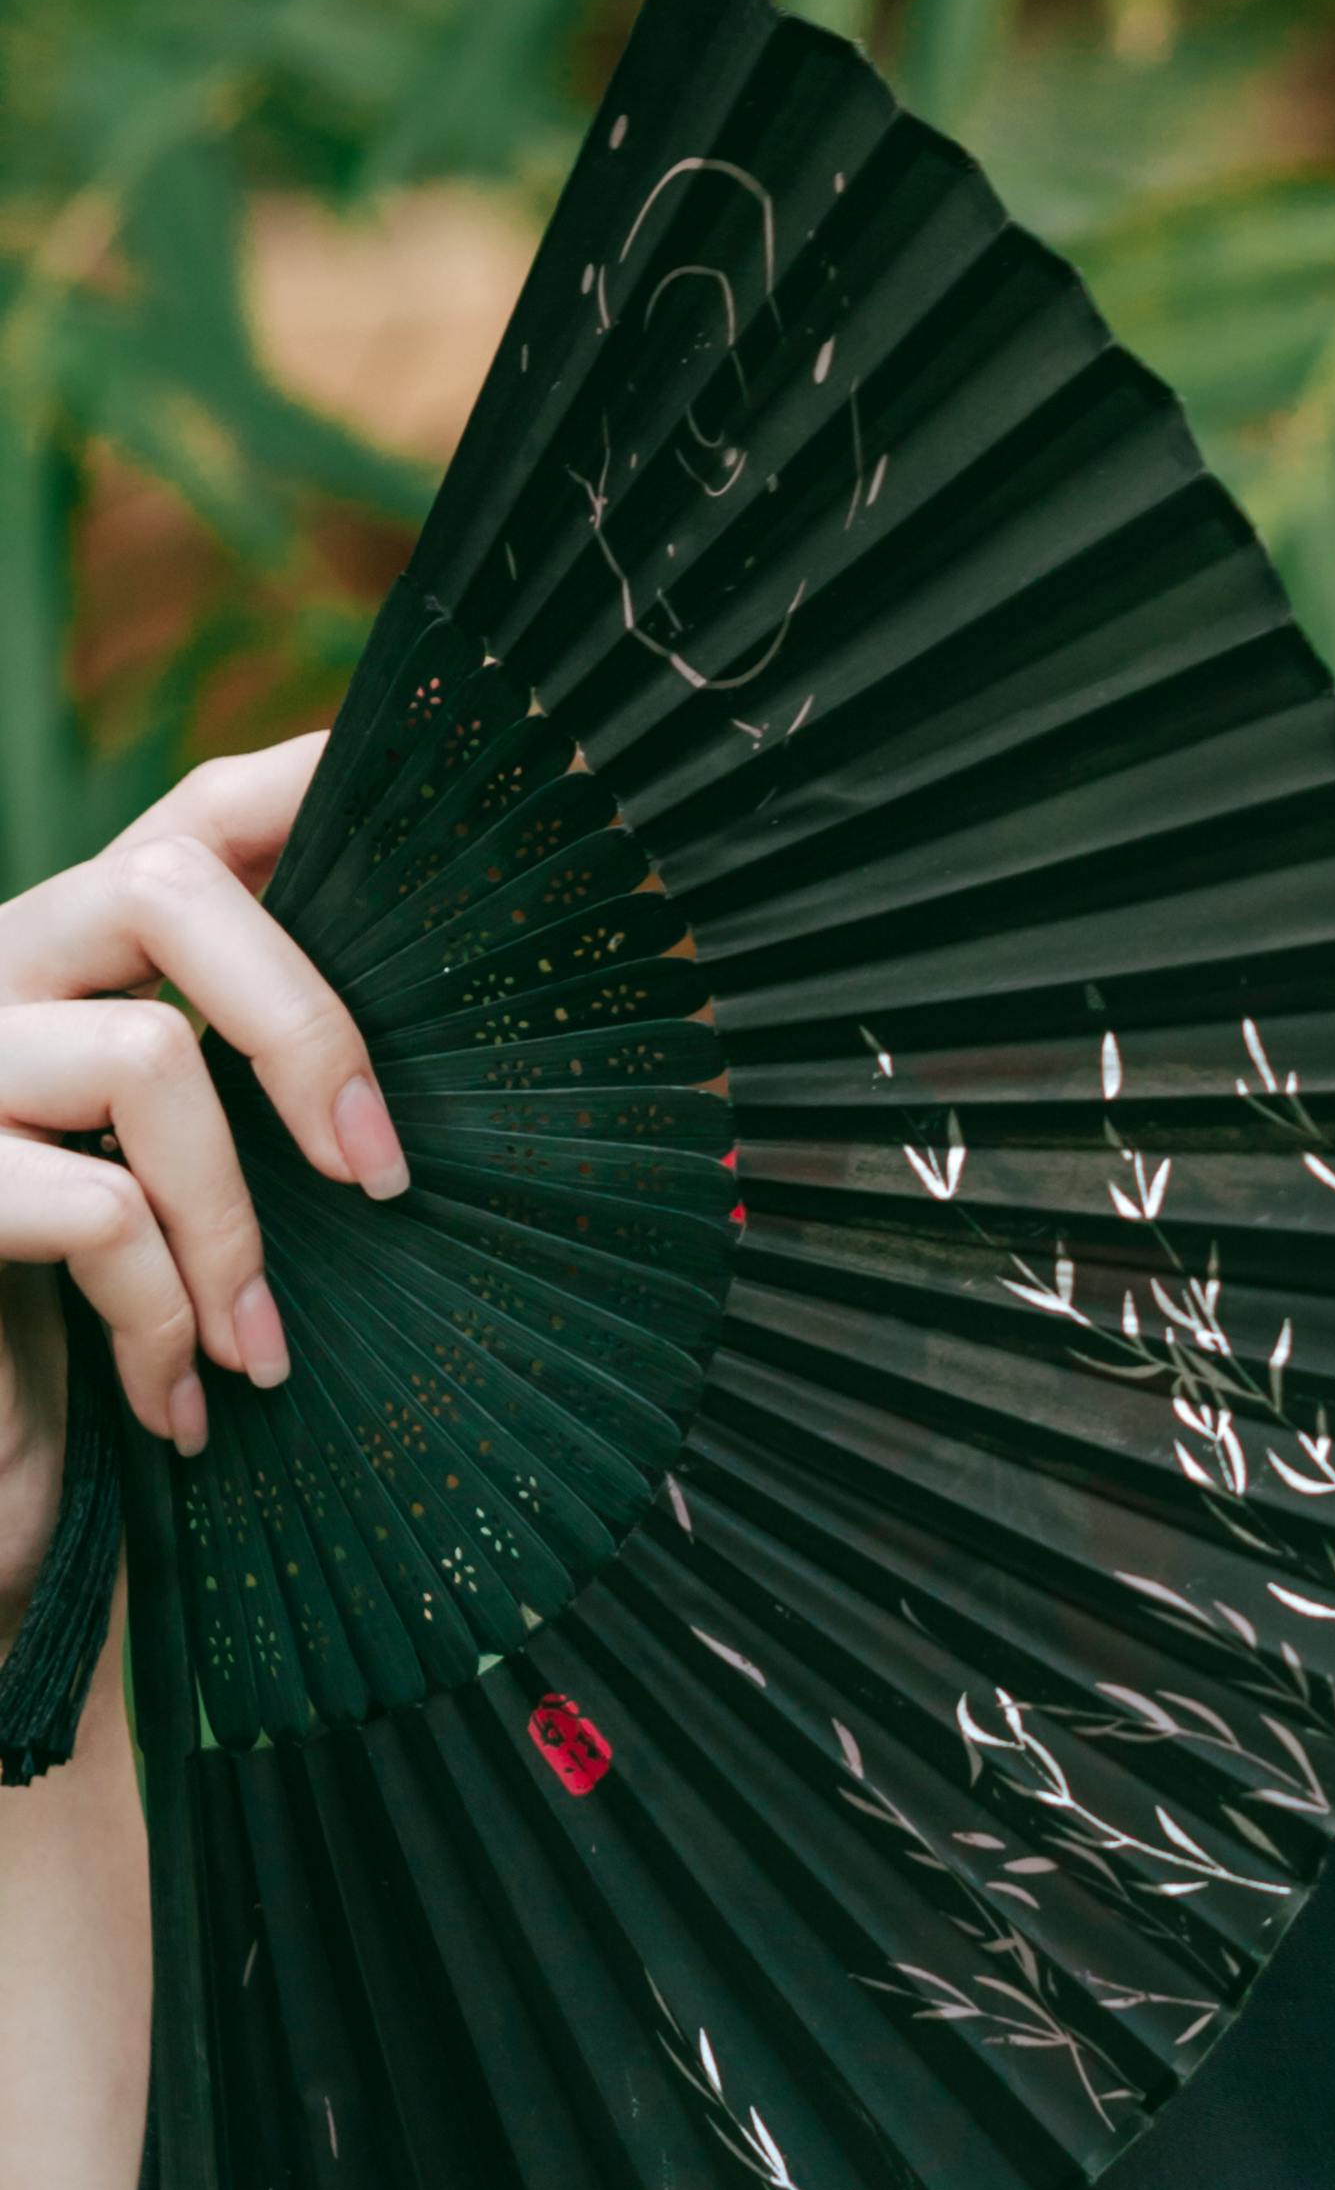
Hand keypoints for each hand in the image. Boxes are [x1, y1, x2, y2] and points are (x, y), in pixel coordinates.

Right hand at [0, 738, 398, 1627]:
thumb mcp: (165, 1195)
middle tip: (376, 1173)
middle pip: (167, 883)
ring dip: (231, 1228)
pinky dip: (164, 1316)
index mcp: (65, 959)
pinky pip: (100, 1208)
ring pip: (147, 1053)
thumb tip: (414, 1097)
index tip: (405, 789)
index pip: (193, 820)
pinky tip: (178, 1404)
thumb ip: (243, 1099)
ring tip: (257, 1351)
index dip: (303, 786)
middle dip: (306, 1027)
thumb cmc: (66, 1327)